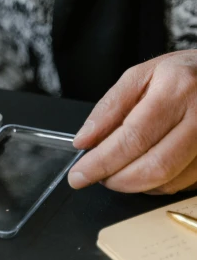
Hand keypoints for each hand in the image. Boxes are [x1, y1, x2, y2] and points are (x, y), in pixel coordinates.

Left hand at [68, 51, 196, 194]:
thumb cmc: (180, 75)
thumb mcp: (139, 76)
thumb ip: (109, 108)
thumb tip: (84, 141)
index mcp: (176, 89)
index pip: (133, 137)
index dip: (102, 162)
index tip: (79, 174)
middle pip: (154, 167)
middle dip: (117, 179)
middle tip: (97, 176)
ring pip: (168, 182)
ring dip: (134, 184)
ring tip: (119, 168)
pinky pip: (180, 185)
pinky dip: (155, 184)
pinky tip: (144, 167)